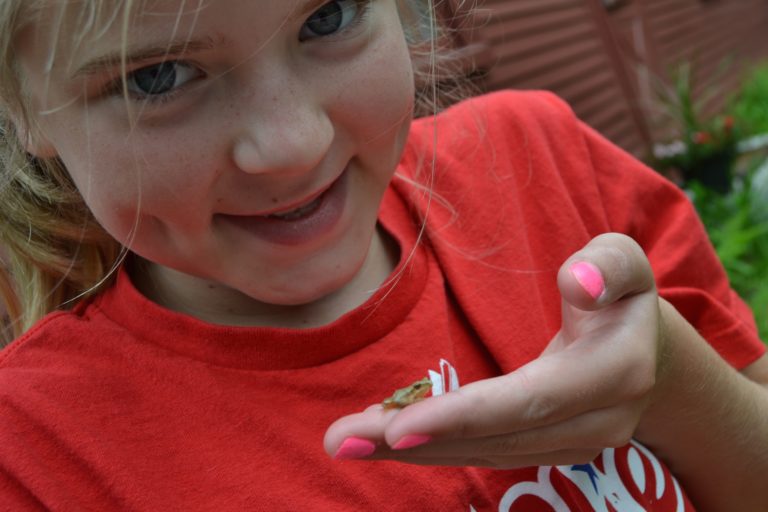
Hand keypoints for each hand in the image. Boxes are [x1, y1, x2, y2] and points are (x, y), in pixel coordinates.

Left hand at [324, 233, 665, 466]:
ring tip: (348, 439)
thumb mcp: (624, 262)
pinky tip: (387, 437)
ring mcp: (574, 445)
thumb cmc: (620, 294)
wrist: (645, 350)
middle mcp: (595, 423)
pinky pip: (486, 452)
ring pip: (484, 453)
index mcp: (615, 373)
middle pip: (494, 437)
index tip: (397, 427)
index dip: (463, 416)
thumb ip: (609, 264)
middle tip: (342, 440)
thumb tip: (580, 282)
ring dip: (413, 450)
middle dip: (415, 442)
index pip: (528, 400)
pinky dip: (435, 446)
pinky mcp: (551, 450)